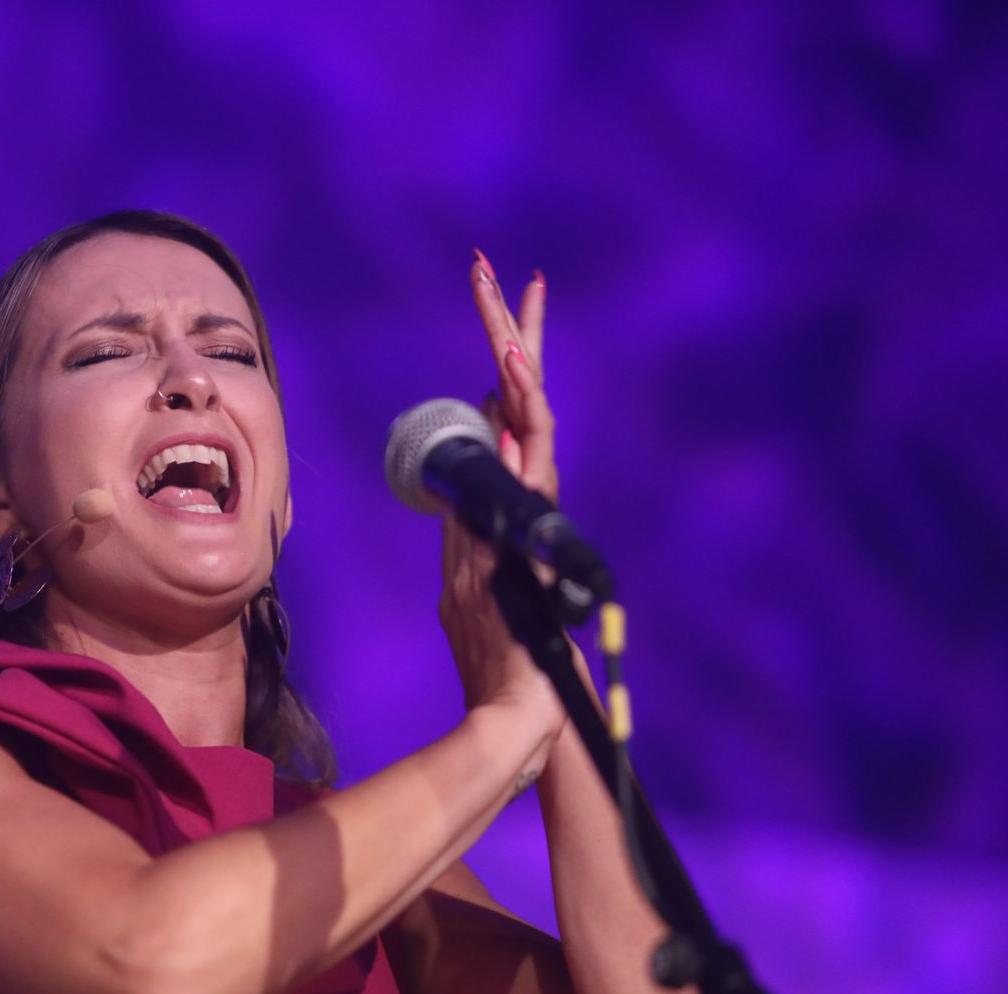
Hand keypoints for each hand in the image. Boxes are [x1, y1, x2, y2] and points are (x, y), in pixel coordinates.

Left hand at [440, 252, 561, 719]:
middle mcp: (525, 498)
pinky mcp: (536, 529)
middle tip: (493, 272)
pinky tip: (510, 372)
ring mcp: (533, 511)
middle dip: (510, 333)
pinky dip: (522, 412)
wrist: (523, 708)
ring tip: (510, 301)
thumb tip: (473, 477)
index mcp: (505, 502)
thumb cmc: (505, 656)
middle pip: (518, 400)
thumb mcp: (473, 582)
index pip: (501, 414)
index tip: (493, 303)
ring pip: (529, 419)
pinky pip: (528, 460)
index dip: (500, 362)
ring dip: (517, 359)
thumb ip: (471, 532)